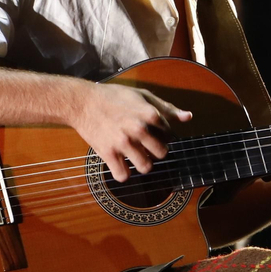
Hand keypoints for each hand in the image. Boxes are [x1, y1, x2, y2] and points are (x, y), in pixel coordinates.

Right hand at [71, 83, 191, 182]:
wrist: (83, 102)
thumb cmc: (114, 97)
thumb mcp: (143, 96)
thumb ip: (166, 108)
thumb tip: (188, 117)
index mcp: (150, 114)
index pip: (170, 134)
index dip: (164, 135)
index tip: (154, 132)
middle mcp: (139, 129)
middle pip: (162, 153)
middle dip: (156, 151)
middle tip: (146, 146)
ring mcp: (123, 142)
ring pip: (146, 167)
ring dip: (144, 164)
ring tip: (137, 157)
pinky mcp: (108, 153)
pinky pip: (123, 176)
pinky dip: (123, 174)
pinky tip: (121, 165)